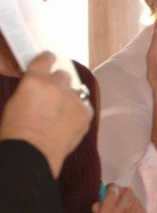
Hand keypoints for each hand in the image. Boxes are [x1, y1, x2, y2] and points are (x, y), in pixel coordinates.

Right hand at [0, 52, 91, 176]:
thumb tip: (38, 87)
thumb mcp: (15, 103)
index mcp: (35, 80)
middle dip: (58, 83)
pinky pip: (84, 106)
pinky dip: (78, 111)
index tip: (50, 59)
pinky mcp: (86, 112)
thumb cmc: (16, 132)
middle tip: (52, 96)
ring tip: (60, 113)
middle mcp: (57, 85)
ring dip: (69, 97)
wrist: (32, 154)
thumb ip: (30, 89)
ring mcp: (74, 98)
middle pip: (63, 75)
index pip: (46, 59)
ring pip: (75, 90)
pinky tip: (68, 122)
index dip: (48, 59)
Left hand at [92, 183, 146, 212]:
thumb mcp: (99, 208)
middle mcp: (127, 192)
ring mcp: (136, 202)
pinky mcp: (143, 212)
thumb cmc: (107, 210)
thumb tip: (95, 208)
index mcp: (114, 188)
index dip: (106, 208)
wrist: (121, 212)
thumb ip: (97, 208)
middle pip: (119, 209)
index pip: (111, 196)